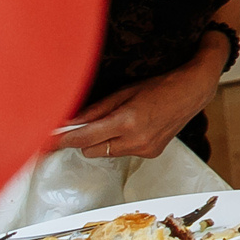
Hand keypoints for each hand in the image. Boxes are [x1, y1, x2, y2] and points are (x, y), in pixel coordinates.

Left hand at [55, 34, 226, 159]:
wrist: (193, 91)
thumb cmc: (162, 85)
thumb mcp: (124, 92)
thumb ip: (95, 110)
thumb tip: (70, 121)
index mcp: (126, 122)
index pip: (83, 138)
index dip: (62, 140)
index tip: (46, 142)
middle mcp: (135, 140)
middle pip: (91, 150)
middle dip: (85, 139)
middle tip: (88, 124)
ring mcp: (144, 149)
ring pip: (107, 153)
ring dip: (105, 141)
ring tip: (120, 120)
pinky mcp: (151, 153)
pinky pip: (124, 152)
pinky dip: (121, 143)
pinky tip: (135, 127)